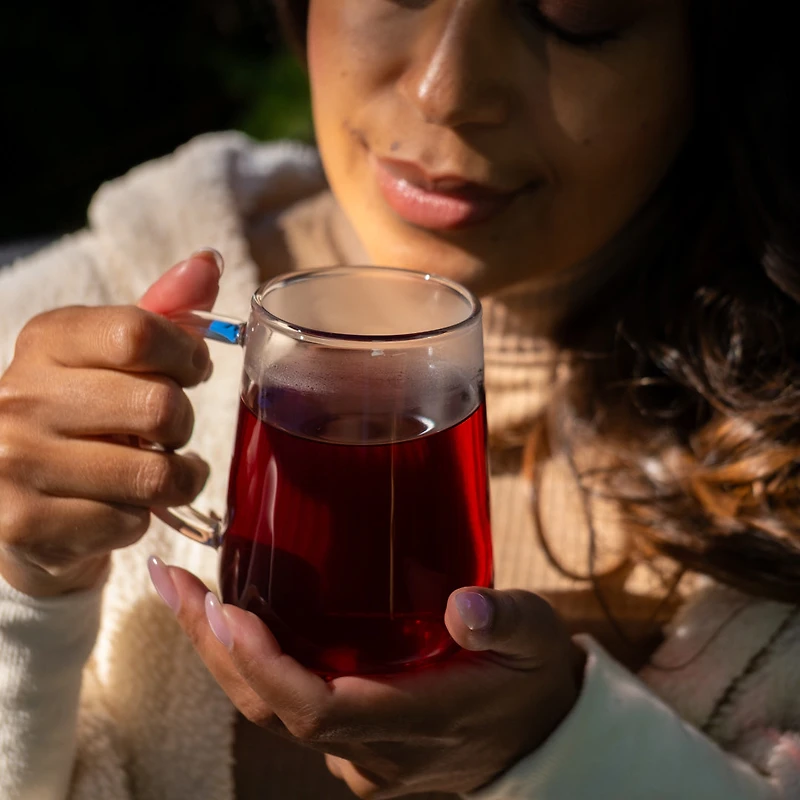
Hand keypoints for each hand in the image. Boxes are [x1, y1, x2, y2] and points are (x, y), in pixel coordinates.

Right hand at [0, 250, 222, 596]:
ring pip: (156, 474)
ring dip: (176, 479)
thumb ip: (162, 312)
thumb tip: (210, 260)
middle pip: (160, 407)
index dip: (188, 356)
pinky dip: (140, 520)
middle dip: (183, 426)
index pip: (139, 333)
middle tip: (168, 433)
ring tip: (158, 473)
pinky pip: (131, 522)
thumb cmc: (84, 420)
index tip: (192, 372)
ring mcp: (14, 463)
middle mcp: (19, 396)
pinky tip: (117, 507)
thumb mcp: (112, 358)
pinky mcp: (25, 524)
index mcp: (46, 340)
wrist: (21, 503)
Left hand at [156, 563, 584, 797]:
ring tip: (187, 594)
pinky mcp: (357, 736)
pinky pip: (289, 706)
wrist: (543, 738)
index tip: (225, 614)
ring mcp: (360, 749)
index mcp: (413, 721)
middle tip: (174, 584)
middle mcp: (372, 747)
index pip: (316, 709)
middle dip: (214, 648)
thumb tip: (465, 603)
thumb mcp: (535, 640)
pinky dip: (251, 665)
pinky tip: (236, 621)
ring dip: (222, 654)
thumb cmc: (534, 681)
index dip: (264, 668)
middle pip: (271, 710)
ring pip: (272, 711)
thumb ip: (503, 622)